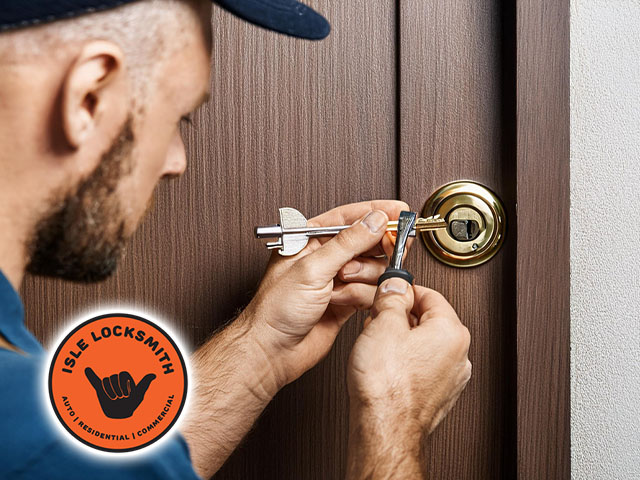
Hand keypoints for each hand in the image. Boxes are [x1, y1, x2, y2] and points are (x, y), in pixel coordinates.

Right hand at [85, 367, 155, 418]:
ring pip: (106, 381)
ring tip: (114, 399)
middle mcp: (116, 379)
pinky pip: (94, 381)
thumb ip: (144, 383)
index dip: (126, 384)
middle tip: (121, 398)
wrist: (121, 414)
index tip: (128, 394)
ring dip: (110, 391)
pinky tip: (87, 368)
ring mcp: (108, 384)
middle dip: (118, 389)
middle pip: (114, 377)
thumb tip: (154, 374)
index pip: (123, 374)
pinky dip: (90, 375)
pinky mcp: (100, 390)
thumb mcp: (139, 394)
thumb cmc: (132, 404)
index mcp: (126, 377)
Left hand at [244, 200, 412, 394]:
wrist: (272, 350)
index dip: (375, 212)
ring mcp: (336, 280)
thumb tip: (373, 220)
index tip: (398, 212)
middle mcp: (324, 257)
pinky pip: (370, 291)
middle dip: (376, 247)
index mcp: (309, 239)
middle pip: (366, 241)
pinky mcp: (346, 301)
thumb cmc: (276, 309)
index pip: (348, 217)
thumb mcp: (312, 268)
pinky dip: (362, 296)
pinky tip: (343, 302)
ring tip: (343, 285)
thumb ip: (347, 243)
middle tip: (388, 249)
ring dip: (363, 277)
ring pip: (372, 268)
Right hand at [348, 278, 470, 437]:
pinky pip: (422, 367)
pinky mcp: (439, 396)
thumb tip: (396, 285)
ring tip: (377, 345)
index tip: (388, 292)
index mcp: (452, 332)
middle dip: (400, 317)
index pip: (430, 294)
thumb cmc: (386, 386)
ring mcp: (451, 379)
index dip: (403, 290)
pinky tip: (385, 366)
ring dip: (400, 339)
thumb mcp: (383, 324)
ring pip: (424, 344)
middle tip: (377, 320)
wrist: (384, 429)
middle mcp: (459, 355)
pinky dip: (404, 361)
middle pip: (428, 319)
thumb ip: (392, 297)